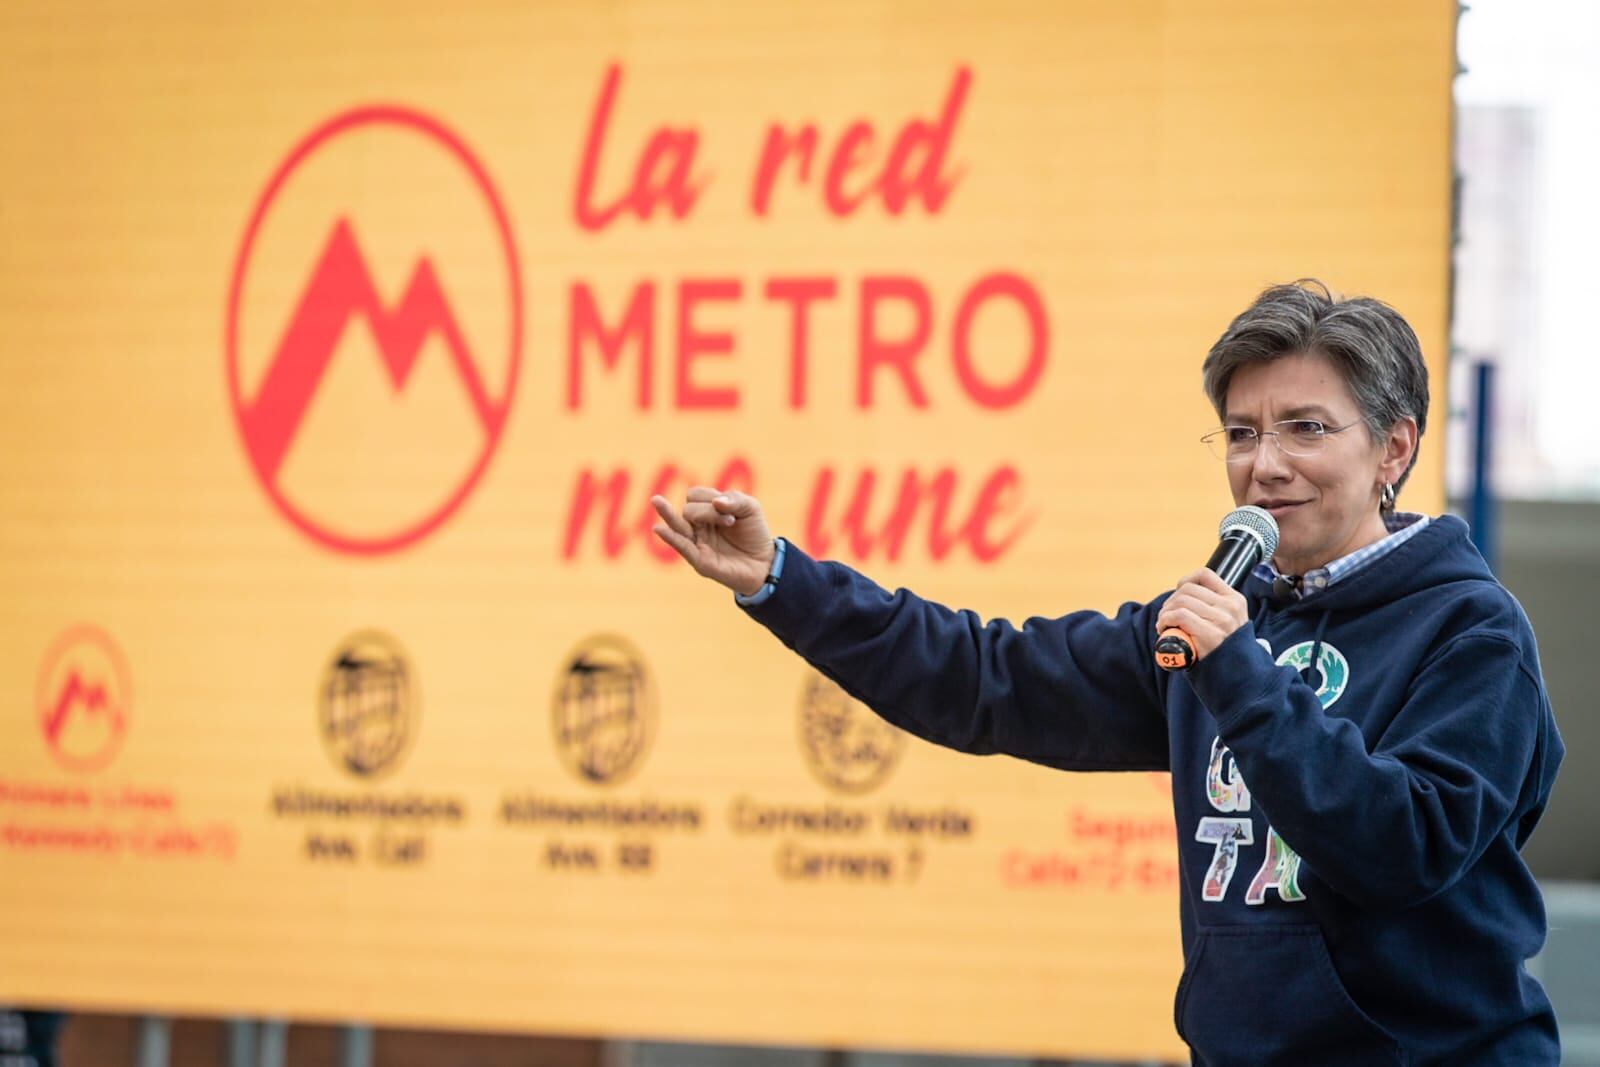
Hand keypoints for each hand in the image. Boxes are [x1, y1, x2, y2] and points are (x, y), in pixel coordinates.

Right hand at [651, 488, 776, 596]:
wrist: (765, 562)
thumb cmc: (754, 534)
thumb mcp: (750, 508)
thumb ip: (735, 500)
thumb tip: (716, 502)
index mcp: (706, 511)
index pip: (695, 495)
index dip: (711, 498)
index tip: (733, 513)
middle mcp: (697, 527)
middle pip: (689, 510)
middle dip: (709, 511)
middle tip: (731, 522)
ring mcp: (697, 544)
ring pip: (677, 526)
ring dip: (668, 513)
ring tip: (656, 500)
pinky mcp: (700, 561)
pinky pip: (683, 548)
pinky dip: (671, 538)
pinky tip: (658, 529)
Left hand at [1156, 568, 1249, 661]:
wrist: (1239, 678)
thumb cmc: (1225, 650)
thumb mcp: (1228, 622)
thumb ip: (1213, 607)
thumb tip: (1183, 594)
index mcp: (1235, 600)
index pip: (1205, 575)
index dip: (1185, 581)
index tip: (1178, 595)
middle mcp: (1230, 607)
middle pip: (1188, 589)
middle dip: (1171, 602)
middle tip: (1166, 616)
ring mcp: (1222, 620)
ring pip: (1181, 602)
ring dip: (1165, 613)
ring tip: (1164, 624)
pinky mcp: (1210, 634)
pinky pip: (1178, 616)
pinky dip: (1165, 621)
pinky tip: (1164, 630)